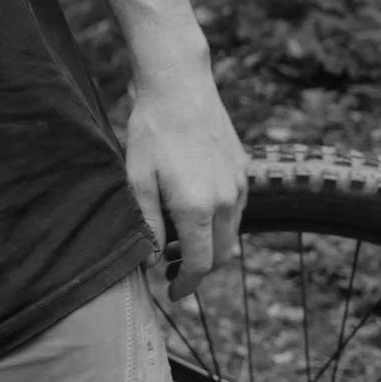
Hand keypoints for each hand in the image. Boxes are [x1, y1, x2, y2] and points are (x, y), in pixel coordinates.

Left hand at [124, 61, 247, 301]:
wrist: (179, 87)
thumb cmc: (151, 132)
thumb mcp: (137, 181)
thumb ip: (148, 226)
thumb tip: (155, 261)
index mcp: (197, 207)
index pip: (200, 265)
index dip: (187, 285)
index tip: (173, 294)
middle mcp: (226, 200)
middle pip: (222, 255)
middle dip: (199, 270)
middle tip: (171, 271)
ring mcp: (239, 184)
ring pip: (232, 233)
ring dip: (210, 246)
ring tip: (179, 243)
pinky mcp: (243, 169)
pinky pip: (236, 209)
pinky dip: (219, 222)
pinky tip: (193, 212)